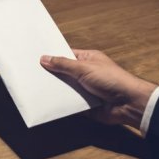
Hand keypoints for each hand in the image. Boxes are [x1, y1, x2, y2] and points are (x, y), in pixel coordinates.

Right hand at [40, 49, 156, 128]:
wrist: (128, 103)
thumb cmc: (109, 79)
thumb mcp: (84, 68)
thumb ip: (63, 64)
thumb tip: (44, 58)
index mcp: (87, 59)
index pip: (66, 55)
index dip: (53, 56)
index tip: (36, 58)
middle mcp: (85, 72)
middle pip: (64, 72)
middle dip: (51, 74)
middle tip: (31, 74)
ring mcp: (85, 88)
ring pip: (65, 87)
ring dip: (55, 89)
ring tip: (34, 87)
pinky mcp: (84, 103)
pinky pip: (69, 101)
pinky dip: (61, 102)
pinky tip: (46, 101)